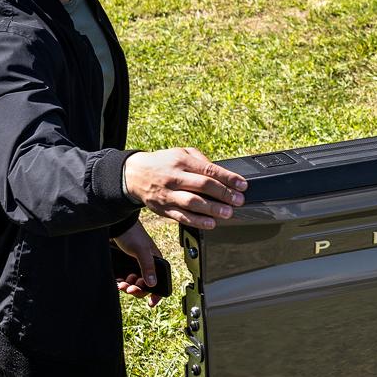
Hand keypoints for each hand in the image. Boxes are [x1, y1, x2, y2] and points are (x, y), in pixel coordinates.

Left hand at [112, 221, 165, 306]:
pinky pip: (125, 280)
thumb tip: (152, 283)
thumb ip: (148, 266)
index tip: (151, 303)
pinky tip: (118, 281)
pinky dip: (121, 283)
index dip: (157, 293)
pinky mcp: (125, 266)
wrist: (116, 226)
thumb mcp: (141, 251)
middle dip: (138, 290)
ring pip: (134, 284)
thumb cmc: (132, 233)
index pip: (160, 281)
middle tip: (130, 289)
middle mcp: (146, 265)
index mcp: (155, 262)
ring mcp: (135, 266)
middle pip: (145, 286)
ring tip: (122, 285)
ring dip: (128, 287)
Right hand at [122, 147, 248, 230]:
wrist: (134, 175)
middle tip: (238, 200)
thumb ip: (200, 159)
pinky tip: (210, 223)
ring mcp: (168, 194)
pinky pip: (182, 217)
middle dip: (224, 194)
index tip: (242, 185)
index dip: (228, 178)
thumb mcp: (180, 152)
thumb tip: (220, 172)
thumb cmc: (162, 163)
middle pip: (203, 185)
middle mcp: (174, 177)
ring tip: (227, 212)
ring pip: (192, 202)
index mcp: (181, 161)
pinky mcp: (164, 209)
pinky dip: (197, 221)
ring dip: (212, 209)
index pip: (208, 170)